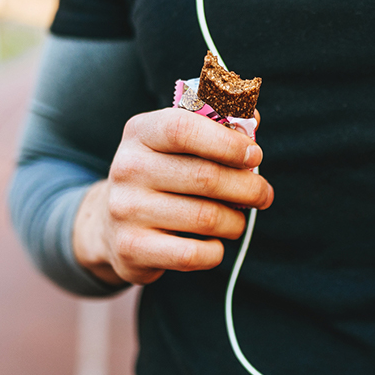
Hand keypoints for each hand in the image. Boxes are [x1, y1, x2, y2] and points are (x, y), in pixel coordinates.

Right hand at [72, 108, 272, 285]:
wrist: (111, 226)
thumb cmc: (162, 177)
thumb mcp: (176, 146)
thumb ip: (215, 128)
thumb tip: (254, 120)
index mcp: (140, 132)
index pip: (184, 129)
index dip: (227, 142)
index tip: (254, 155)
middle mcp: (127, 168)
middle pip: (205, 177)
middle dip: (248, 187)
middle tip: (263, 194)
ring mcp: (126, 210)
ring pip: (206, 218)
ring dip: (234, 221)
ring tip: (236, 220)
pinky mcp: (131, 248)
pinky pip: (193, 254)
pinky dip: (215, 251)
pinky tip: (213, 244)